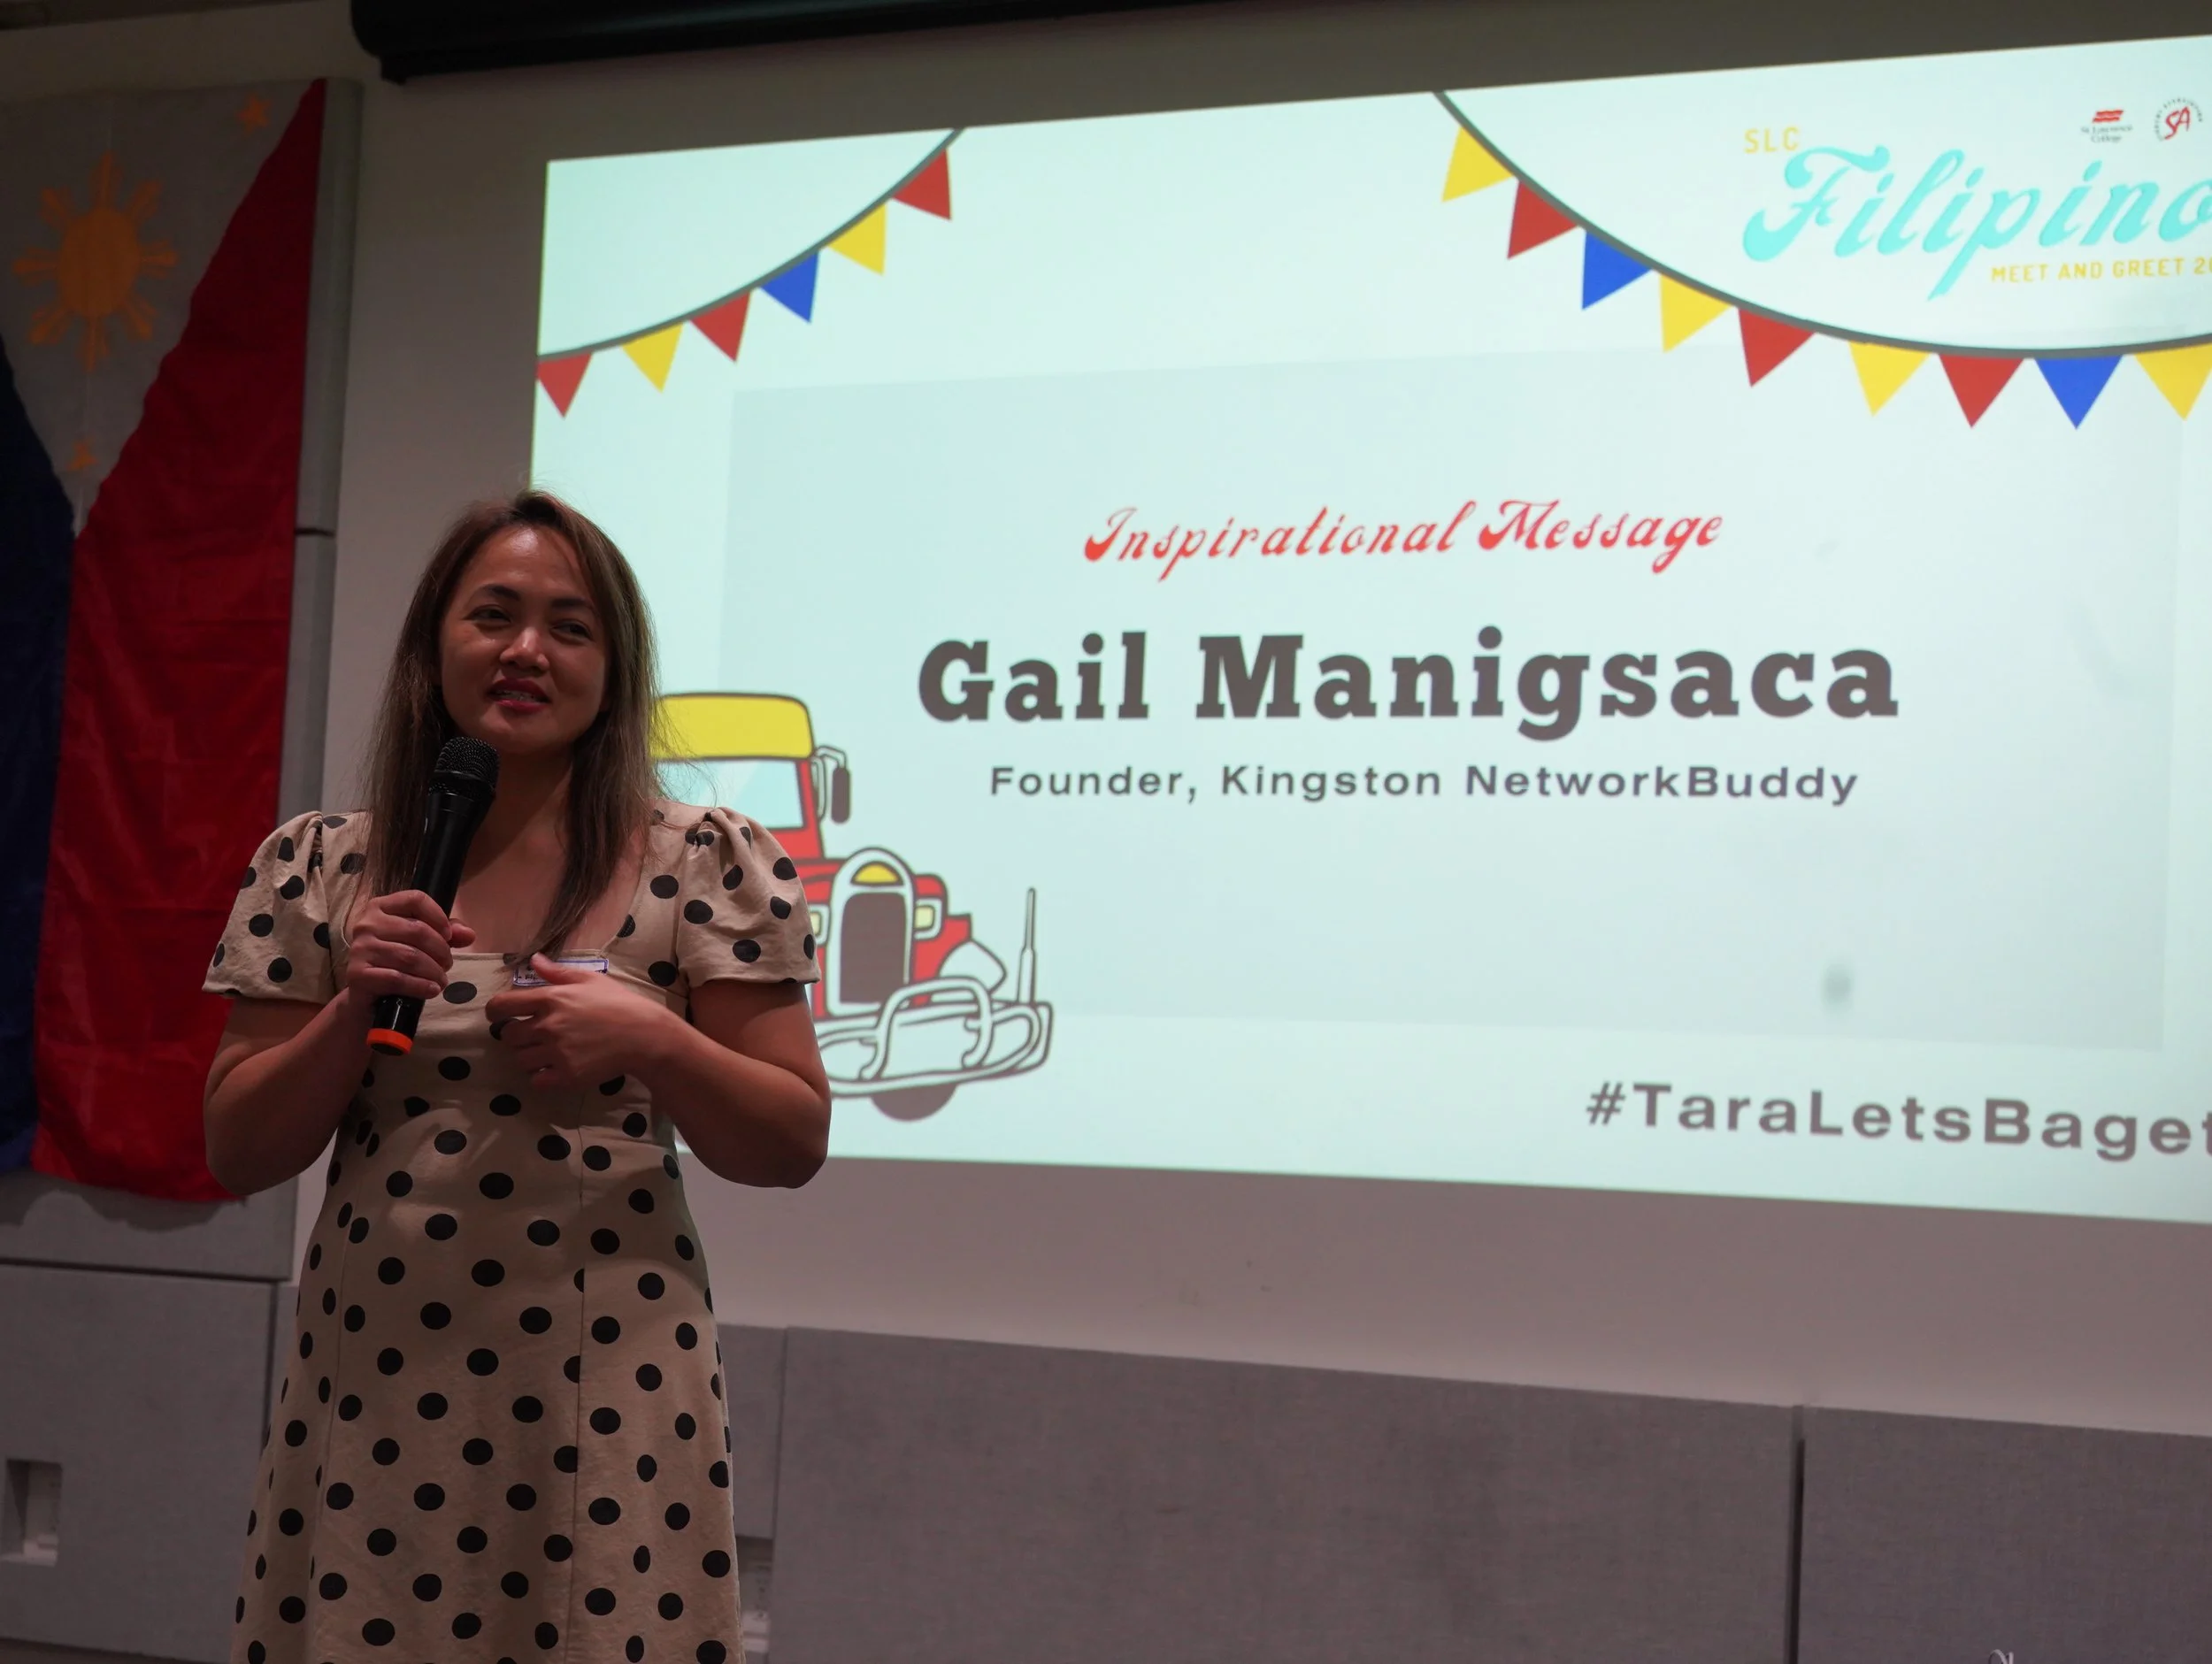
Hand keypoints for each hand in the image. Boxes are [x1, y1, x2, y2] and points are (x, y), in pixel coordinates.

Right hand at [344, 891, 475, 1003]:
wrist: (366, 996)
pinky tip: (431, 990)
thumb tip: (468, 934)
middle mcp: (366, 924)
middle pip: (416, 929)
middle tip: (447, 964)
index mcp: (380, 907)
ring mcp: (360, 949)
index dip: (438, 916)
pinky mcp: (358, 974)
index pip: (415, 899)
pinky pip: (397, 978)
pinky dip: (420, 986)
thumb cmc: (395, 963)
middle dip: (440, 950)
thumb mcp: (421, 943)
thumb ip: (446, 934)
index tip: (449, 935)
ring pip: (409, 956)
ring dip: (433, 971)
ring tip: (441, 980)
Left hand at [484, 955, 677, 1089]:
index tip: (499, 1017)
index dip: (494, 1012)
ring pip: (521, 1060)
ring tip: (549, 1053)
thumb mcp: (590, 980)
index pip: (501, 1006)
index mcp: (551, 999)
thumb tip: (533, 960)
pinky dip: (542, 1077)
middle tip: (535, 1035)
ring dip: (529, 1057)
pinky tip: (556, 1069)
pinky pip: (536, 1081)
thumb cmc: (619, 1004)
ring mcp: (556, 1053)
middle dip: (517, 1036)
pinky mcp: (566, 1076)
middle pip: (508, 1036)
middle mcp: (548, 1026)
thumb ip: (557, 972)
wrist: (645, 1036)